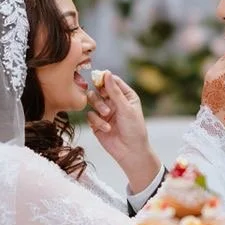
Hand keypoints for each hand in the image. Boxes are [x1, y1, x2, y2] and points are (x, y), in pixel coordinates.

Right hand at [86, 72, 159, 190]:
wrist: (130, 152)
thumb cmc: (134, 129)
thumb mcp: (126, 108)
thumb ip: (114, 91)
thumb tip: (106, 73)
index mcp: (126, 95)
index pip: (112, 81)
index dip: (105, 79)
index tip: (98, 79)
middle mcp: (114, 102)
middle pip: (99, 89)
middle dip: (100, 96)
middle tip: (104, 102)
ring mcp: (105, 112)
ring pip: (92, 100)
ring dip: (98, 106)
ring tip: (106, 115)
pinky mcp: (97, 123)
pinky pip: (90, 115)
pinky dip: (97, 121)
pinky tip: (107, 129)